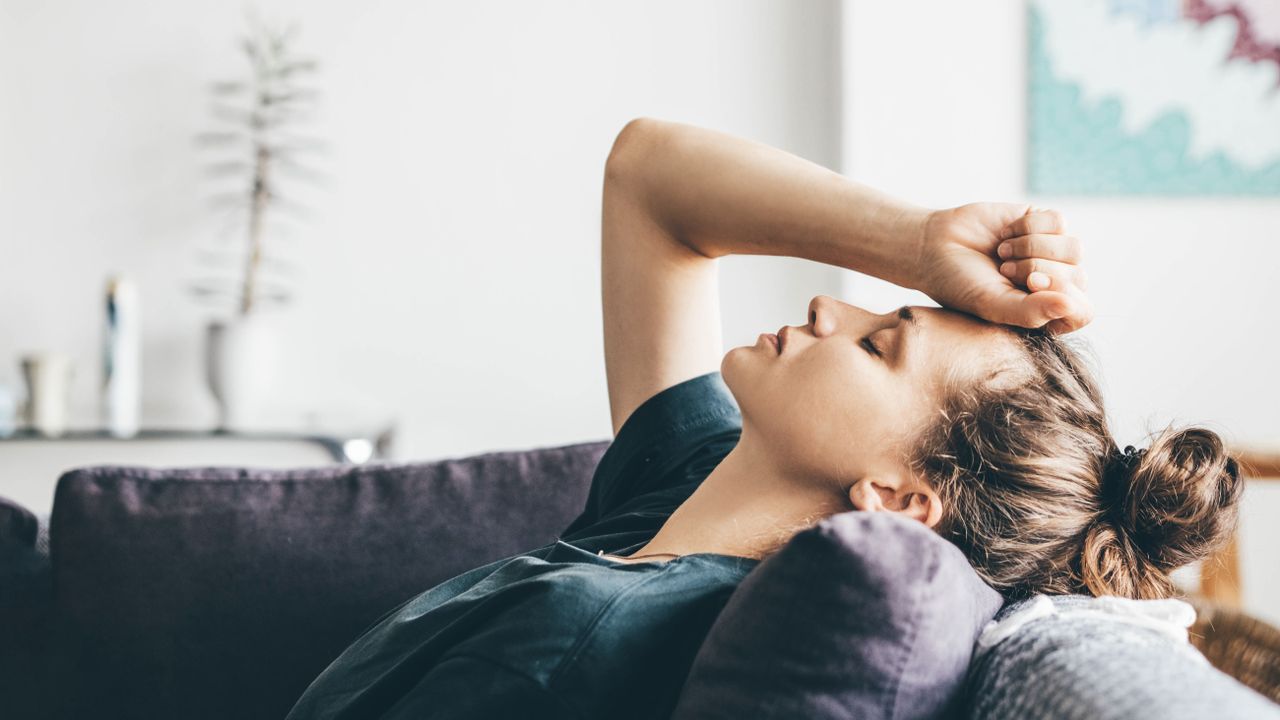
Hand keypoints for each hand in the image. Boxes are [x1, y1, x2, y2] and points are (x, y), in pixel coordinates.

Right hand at [913, 203, 1091, 333]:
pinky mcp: (1044, 223)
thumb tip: (1071, 305)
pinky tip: (1006, 234)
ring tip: (1003, 253)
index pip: (1081, 311)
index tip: (1029, 285)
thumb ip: (1032, 312)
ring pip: (1074, 249)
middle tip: (1003, 270)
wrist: (935, 246)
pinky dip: (1028, 227)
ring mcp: (1052, 253)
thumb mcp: (993, 306)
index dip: (1060, 296)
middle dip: (1037, 269)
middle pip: (1078, 277)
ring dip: (1032, 248)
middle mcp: (1055, 284)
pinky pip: (1059, 222)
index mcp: (1045, 313)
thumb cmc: (960, 285)